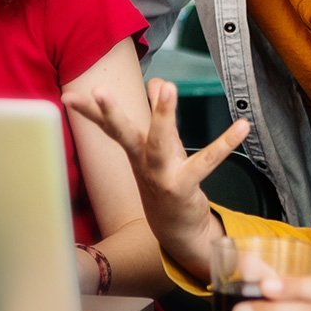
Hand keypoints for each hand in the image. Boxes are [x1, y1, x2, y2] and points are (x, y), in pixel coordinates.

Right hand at [62, 77, 249, 278]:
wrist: (177, 229)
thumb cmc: (167, 179)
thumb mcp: (162, 144)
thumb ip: (158, 113)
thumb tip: (158, 81)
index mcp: (134, 150)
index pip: (108, 127)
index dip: (88, 112)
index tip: (67, 97)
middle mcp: (143, 162)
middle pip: (123, 134)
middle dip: (111, 113)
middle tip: (99, 91)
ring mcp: (161, 176)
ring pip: (159, 144)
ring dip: (162, 115)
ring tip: (168, 87)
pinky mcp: (185, 187)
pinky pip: (206, 161)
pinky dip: (225, 143)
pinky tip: (242, 126)